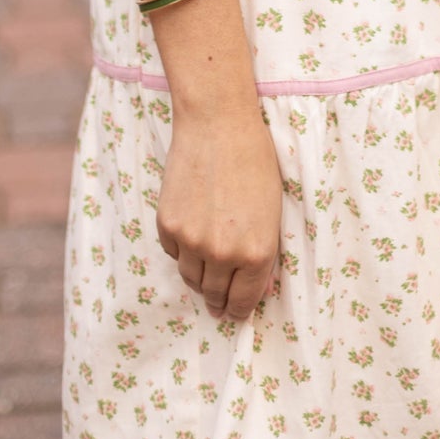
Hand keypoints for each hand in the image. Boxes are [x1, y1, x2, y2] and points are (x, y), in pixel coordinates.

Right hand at [156, 105, 281, 320]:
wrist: (218, 124)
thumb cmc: (255, 162)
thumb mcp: (272, 211)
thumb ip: (263, 252)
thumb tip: (258, 290)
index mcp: (257, 252)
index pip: (244, 300)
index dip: (239, 311)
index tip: (234, 314)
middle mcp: (224, 253)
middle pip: (214, 294)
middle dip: (218, 300)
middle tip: (217, 304)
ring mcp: (192, 241)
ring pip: (191, 278)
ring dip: (199, 278)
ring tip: (205, 272)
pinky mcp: (167, 226)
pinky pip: (174, 253)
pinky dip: (182, 250)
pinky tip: (192, 233)